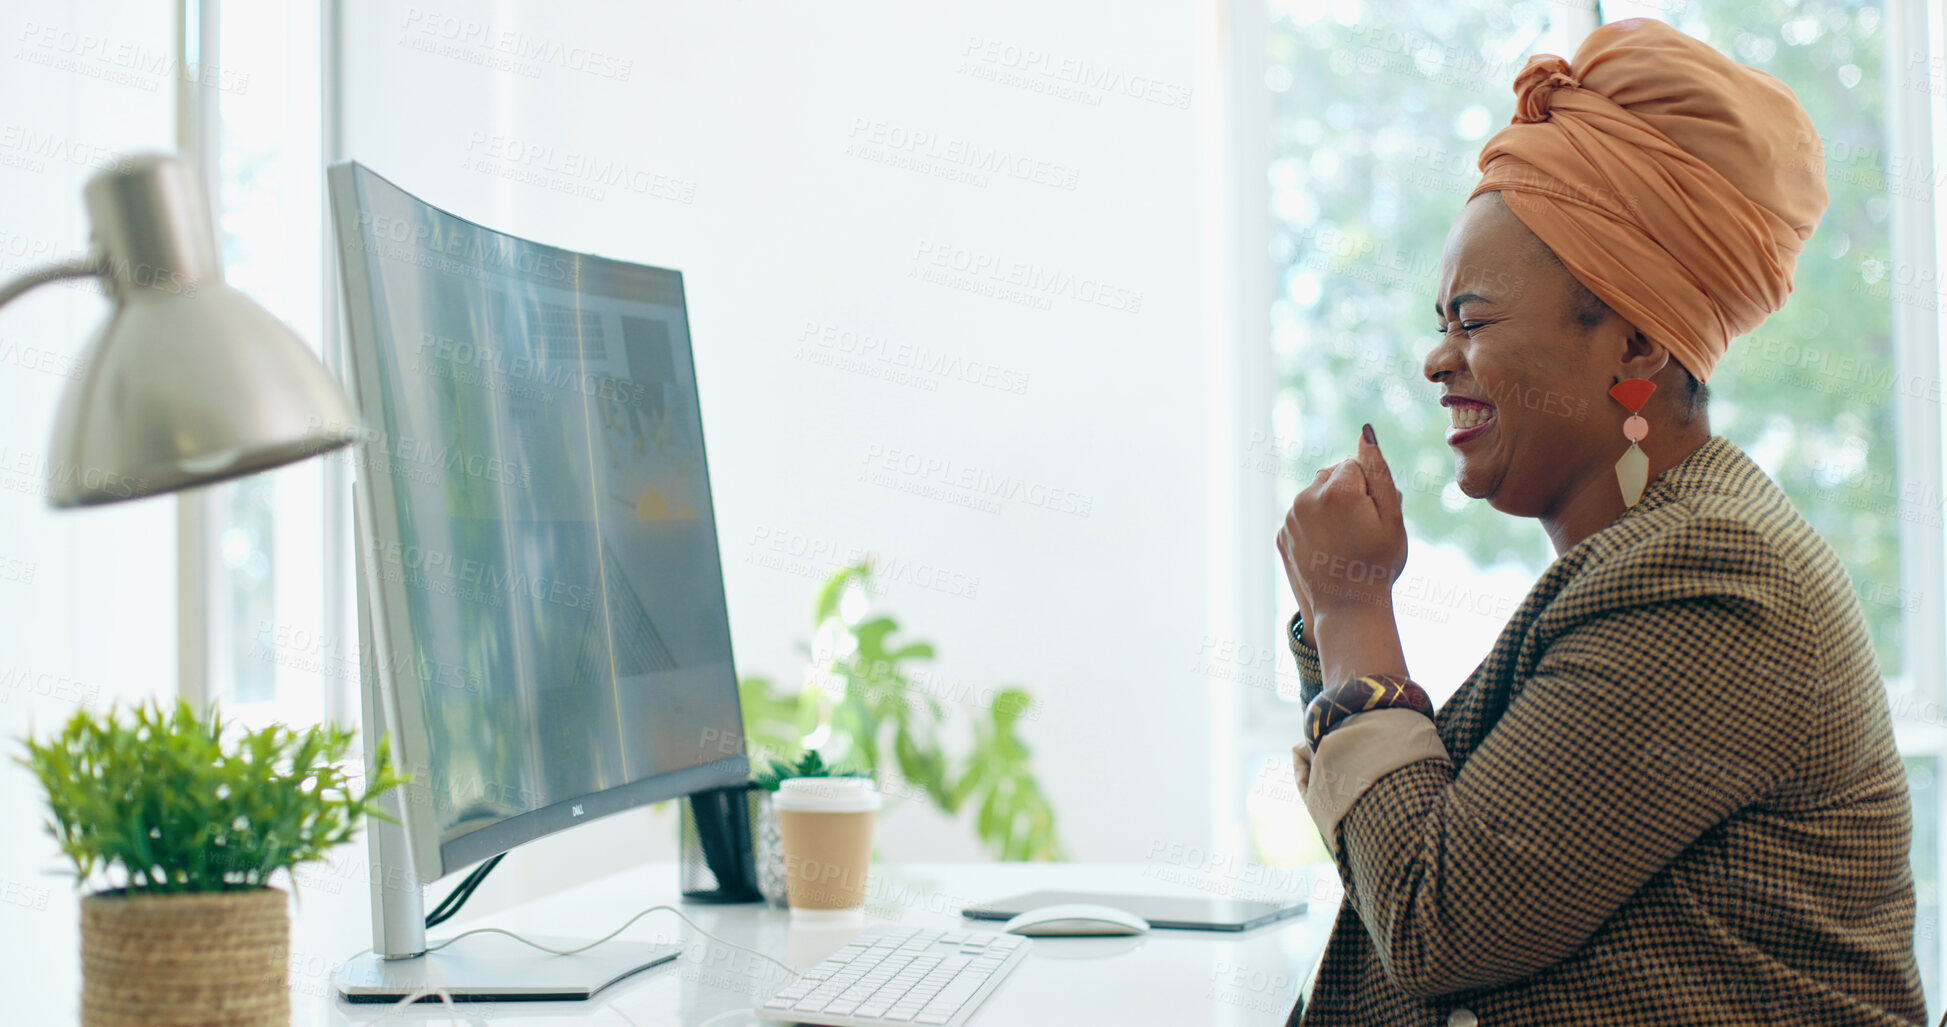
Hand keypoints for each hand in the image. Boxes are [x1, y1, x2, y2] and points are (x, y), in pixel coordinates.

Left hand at [1275, 424, 1408, 624]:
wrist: (1347, 608)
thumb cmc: (1378, 562)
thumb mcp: (1392, 516)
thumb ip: (1378, 471)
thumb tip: (1365, 432)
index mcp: (1336, 490)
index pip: (1354, 465)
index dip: (1368, 489)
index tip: (1372, 517)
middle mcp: (1306, 499)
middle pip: (1331, 476)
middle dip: (1346, 493)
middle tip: (1360, 529)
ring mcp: (1289, 518)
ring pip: (1315, 496)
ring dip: (1329, 508)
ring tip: (1344, 541)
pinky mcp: (1281, 535)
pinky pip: (1301, 517)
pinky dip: (1314, 526)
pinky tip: (1328, 549)